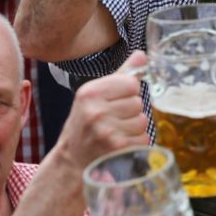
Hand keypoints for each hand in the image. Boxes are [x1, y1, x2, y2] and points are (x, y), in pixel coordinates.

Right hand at [53, 52, 149, 170]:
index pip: (131, 83)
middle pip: (138, 103)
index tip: (114, 102)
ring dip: (134, 128)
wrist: (72, 160)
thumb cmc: (86, 124)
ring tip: (115, 133)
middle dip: (130, 112)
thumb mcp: (96, 96)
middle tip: (112, 121)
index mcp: (89, 93)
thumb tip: (142, 55)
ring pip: (143, 121)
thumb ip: (121, 75)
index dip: (127, 93)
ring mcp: (106, 132)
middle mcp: (96, 111)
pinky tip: (119, 145)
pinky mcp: (118, 149)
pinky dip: (136, 143)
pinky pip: (143, 138)